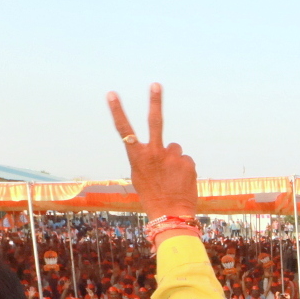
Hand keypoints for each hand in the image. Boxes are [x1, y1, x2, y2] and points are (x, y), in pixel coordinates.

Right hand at [106, 84, 196, 220]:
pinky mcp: (187, 162)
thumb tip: (164, 146)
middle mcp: (154, 153)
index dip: (117, 111)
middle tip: (156, 84)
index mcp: (137, 157)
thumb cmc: (152, 196)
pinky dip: (183, 169)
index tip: (112, 94)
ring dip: (174, 159)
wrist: (171, 214)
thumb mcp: (140, 176)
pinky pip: (185, 160)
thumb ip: (147, 158)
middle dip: (155, 101)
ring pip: (174, 149)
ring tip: (171, 178)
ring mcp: (172, 156)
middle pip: (155, 121)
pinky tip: (180, 182)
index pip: (124, 130)